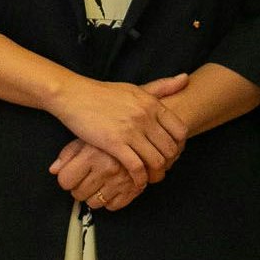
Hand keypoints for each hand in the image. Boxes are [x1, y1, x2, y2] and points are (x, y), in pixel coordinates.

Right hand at [46, 72, 192, 185]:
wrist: (73, 96)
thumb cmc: (104, 93)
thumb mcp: (135, 88)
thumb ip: (162, 87)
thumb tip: (186, 78)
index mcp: (152, 103)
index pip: (180, 131)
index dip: (179, 146)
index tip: (170, 152)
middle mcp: (145, 117)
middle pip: (170, 149)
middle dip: (168, 162)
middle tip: (160, 168)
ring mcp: (130, 130)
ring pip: (156, 161)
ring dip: (156, 174)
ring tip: (150, 177)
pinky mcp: (114, 143)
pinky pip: (136, 167)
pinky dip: (140, 178)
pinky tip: (137, 181)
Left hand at [50, 141, 147, 210]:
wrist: (144, 134)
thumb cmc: (111, 135)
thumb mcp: (87, 138)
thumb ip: (68, 154)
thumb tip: (54, 170)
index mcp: (92, 155)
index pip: (65, 181)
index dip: (66, 179)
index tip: (71, 174)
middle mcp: (106, 169)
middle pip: (78, 194)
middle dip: (78, 188)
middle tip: (85, 178)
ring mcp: (120, 181)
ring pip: (94, 203)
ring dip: (93, 196)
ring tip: (98, 183)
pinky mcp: (134, 189)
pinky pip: (113, 206)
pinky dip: (110, 200)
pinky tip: (110, 188)